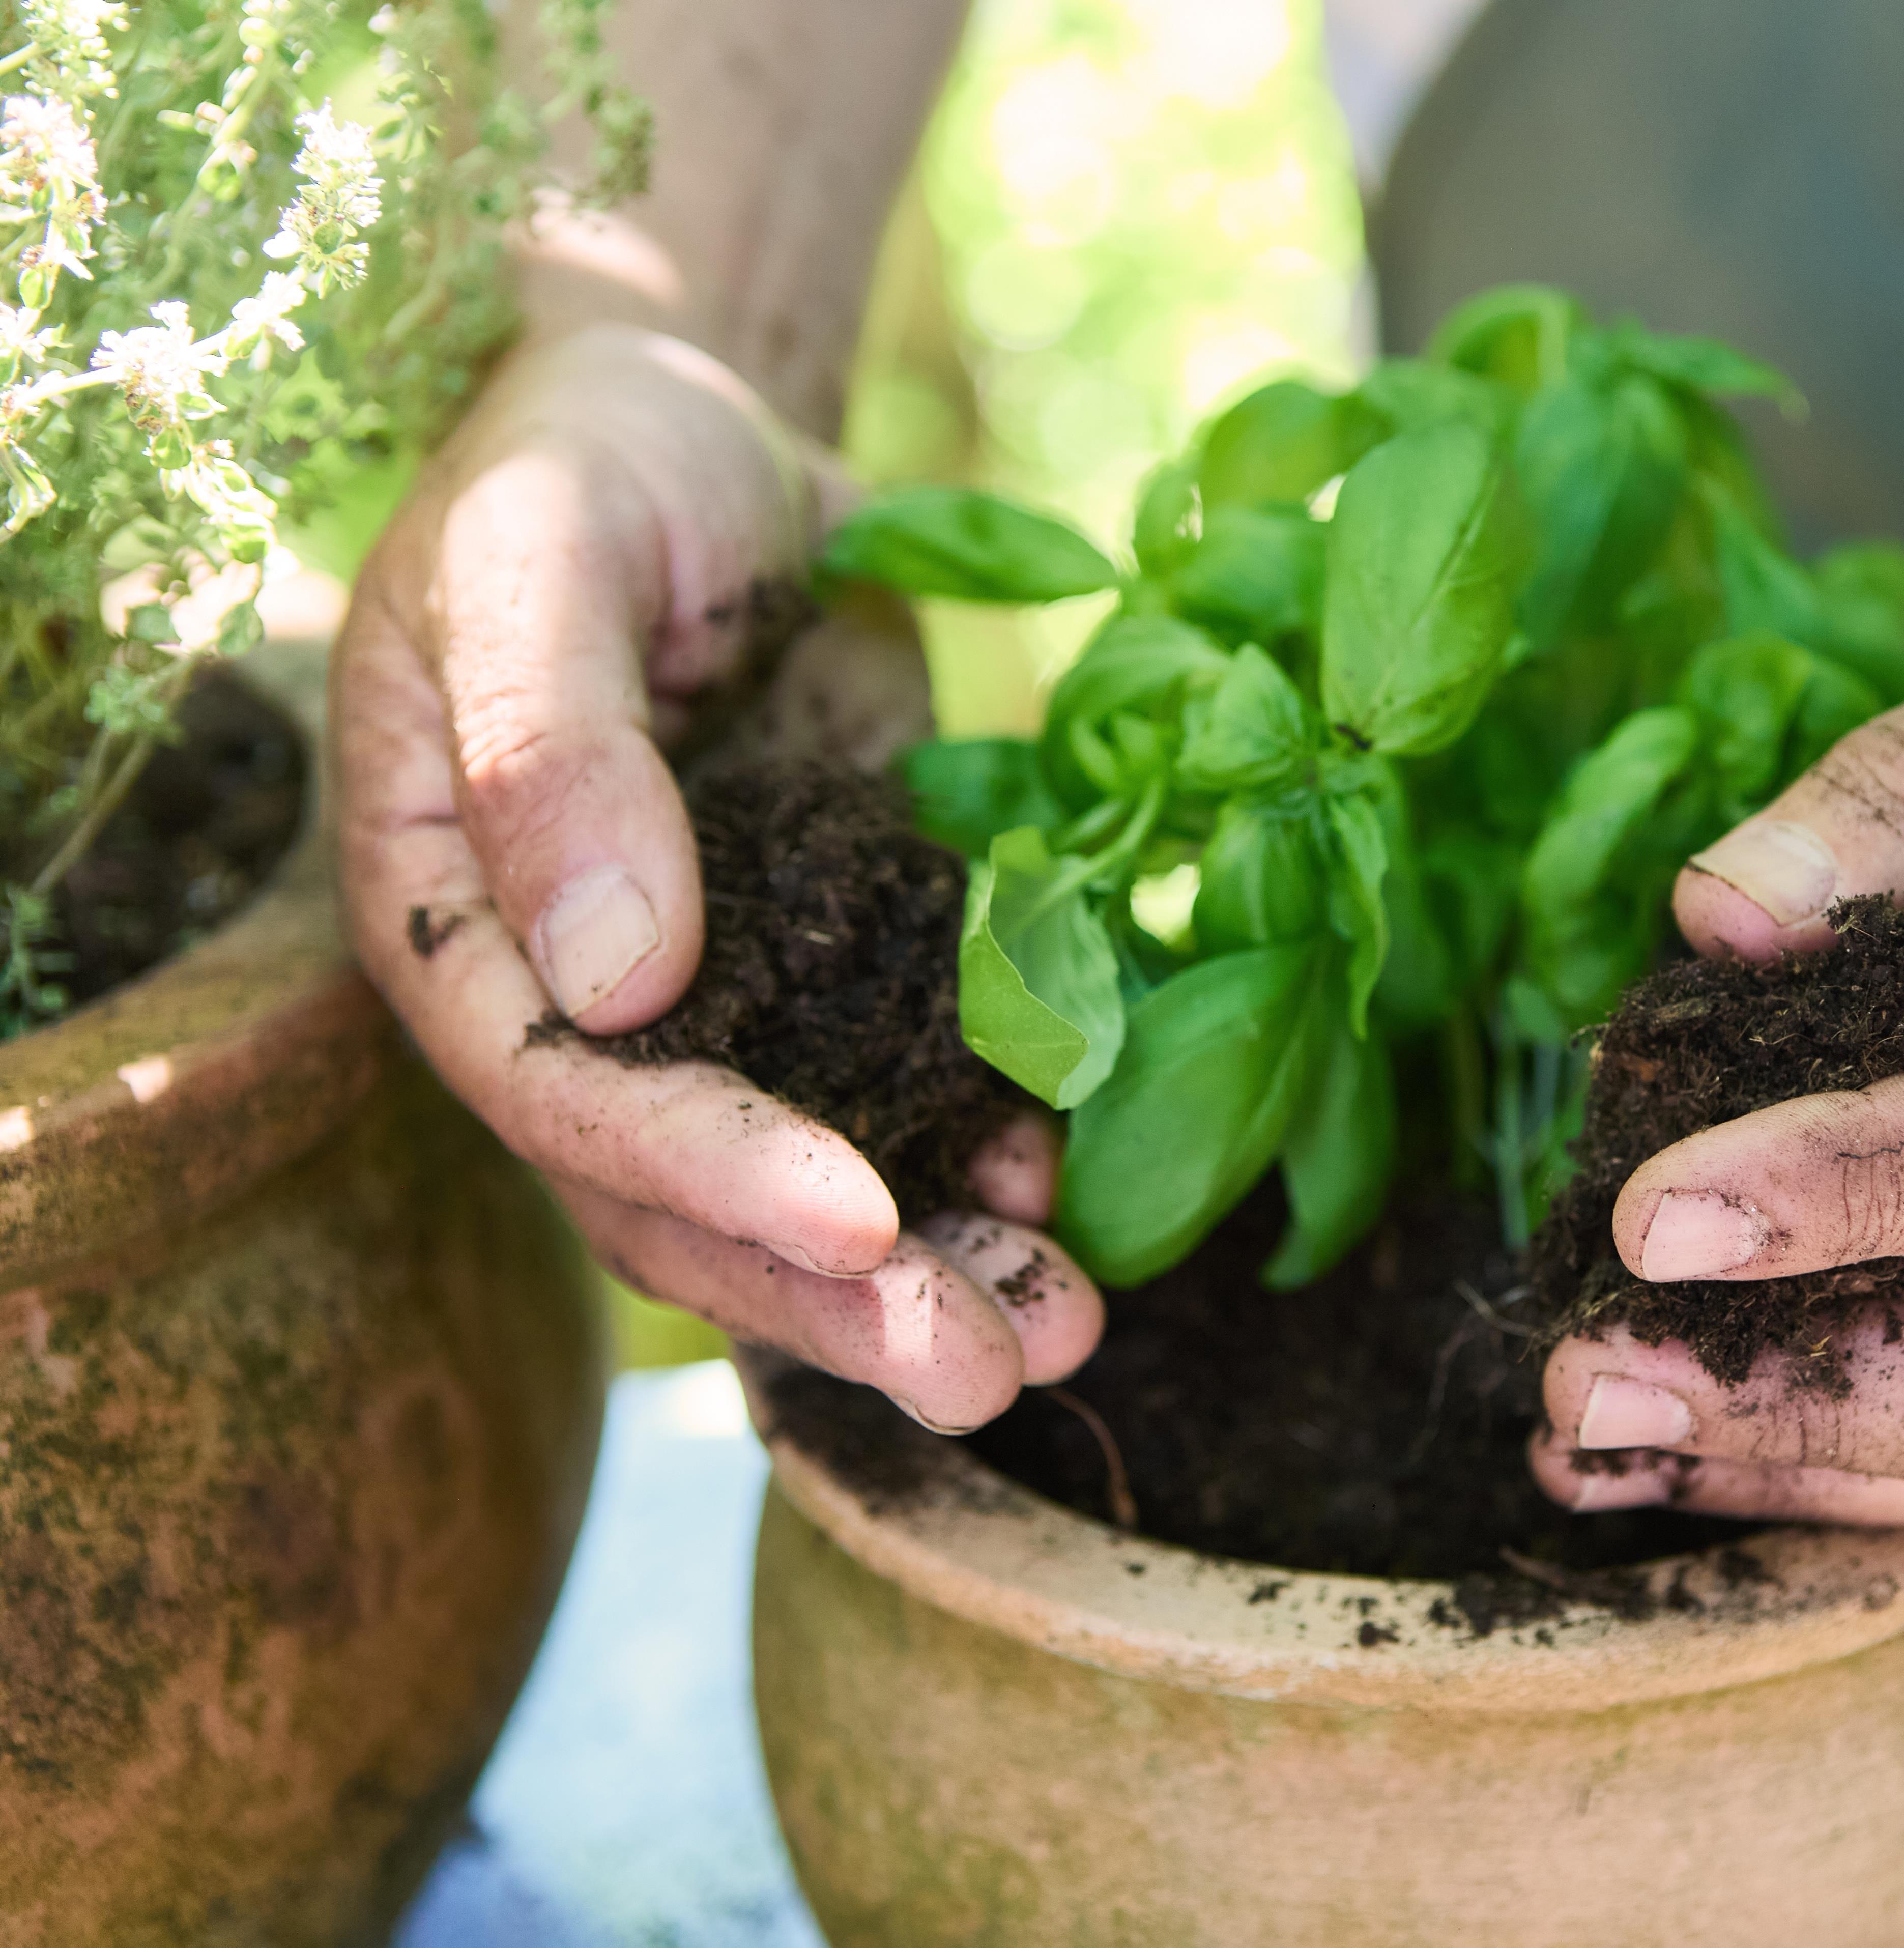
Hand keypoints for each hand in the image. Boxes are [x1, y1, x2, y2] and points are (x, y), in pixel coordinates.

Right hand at [335, 323, 1101, 1431]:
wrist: (702, 438)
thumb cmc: (582, 467)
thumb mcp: (536, 560)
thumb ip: (553, 753)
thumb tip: (612, 973)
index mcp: (460, 925)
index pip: (565, 1095)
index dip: (709, 1171)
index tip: (858, 1221)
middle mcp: (579, 1001)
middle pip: (691, 1196)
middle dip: (843, 1295)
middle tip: (990, 1369)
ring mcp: (722, 994)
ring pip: (813, 1181)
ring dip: (940, 1270)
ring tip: (1069, 1338)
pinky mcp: (841, 954)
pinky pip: (912, 1086)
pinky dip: (994, 1151)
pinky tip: (1080, 1197)